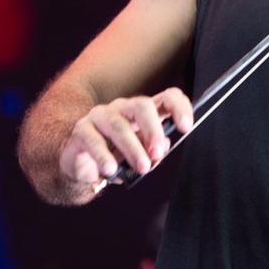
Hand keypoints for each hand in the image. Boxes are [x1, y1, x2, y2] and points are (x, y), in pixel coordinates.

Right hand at [58, 87, 194, 183]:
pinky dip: (104, 156)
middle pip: (142, 106)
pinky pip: (94, 140)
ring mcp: (101, 116)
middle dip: (153, 129)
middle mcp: (123, 108)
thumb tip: (162, 148)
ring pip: (119, 125)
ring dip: (132, 148)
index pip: (166, 98)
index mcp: (143, 113)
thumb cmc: (116, 157)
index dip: (179, 108)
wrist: (82, 166)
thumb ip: (152, 152)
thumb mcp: (139, 157)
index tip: (186, 127)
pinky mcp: (82, 130)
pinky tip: (111, 169)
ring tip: (141, 167)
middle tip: (157, 153)